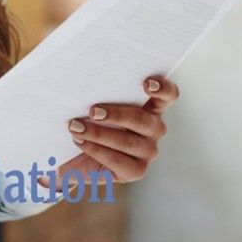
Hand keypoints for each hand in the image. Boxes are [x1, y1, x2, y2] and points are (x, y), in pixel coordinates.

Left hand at [36, 74, 178, 192]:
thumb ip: (93, 90)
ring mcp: (147, 151)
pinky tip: (80, 142)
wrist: (72, 155)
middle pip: (144, 120)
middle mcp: (153, 129)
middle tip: (92, 110)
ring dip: (99, 134)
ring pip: (128, 142)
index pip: (168, 95)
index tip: (147, 83)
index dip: (163, 88)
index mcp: (150, 107)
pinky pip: (119, 161)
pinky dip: (97, 150)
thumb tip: (74, 72)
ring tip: (75, 127)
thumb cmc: (85, 121)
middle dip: (117, 114)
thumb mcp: (89, 104)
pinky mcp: (136, 170)